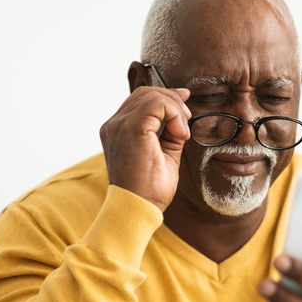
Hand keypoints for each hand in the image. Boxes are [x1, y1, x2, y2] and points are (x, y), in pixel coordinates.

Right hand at [99, 86, 191, 210]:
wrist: (139, 208)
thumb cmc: (149, 189)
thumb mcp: (165, 152)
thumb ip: (170, 131)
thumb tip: (183, 110)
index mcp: (118, 130)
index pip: (140, 100)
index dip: (166, 98)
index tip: (185, 109)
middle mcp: (114, 125)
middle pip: (146, 93)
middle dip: (173, 101)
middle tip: (187, 121)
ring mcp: (119, 125)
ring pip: (152, 96)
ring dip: (176, 109)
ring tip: (182, 133)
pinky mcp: (131, 128)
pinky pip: (157, 104)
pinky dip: (175, 115)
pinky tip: (180, 135)